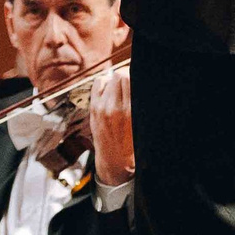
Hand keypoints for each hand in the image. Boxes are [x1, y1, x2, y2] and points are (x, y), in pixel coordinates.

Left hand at [89, 66, 133, 184]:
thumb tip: (136, 82)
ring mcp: (102, 108)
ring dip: (116, 79)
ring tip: (121, 89)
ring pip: (109, 78)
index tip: (137, 76)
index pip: (129, 78)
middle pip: (120, 75)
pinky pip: (99, 84)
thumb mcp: (141, 124)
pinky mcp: (93, 108)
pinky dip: (105, 83)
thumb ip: (138, 102)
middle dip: (127, 75)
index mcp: (131, 112)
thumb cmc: (132, 144)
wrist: (114, 161)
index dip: (134, 73)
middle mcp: (115, 108)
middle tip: (131, 81)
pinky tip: (110, 91)